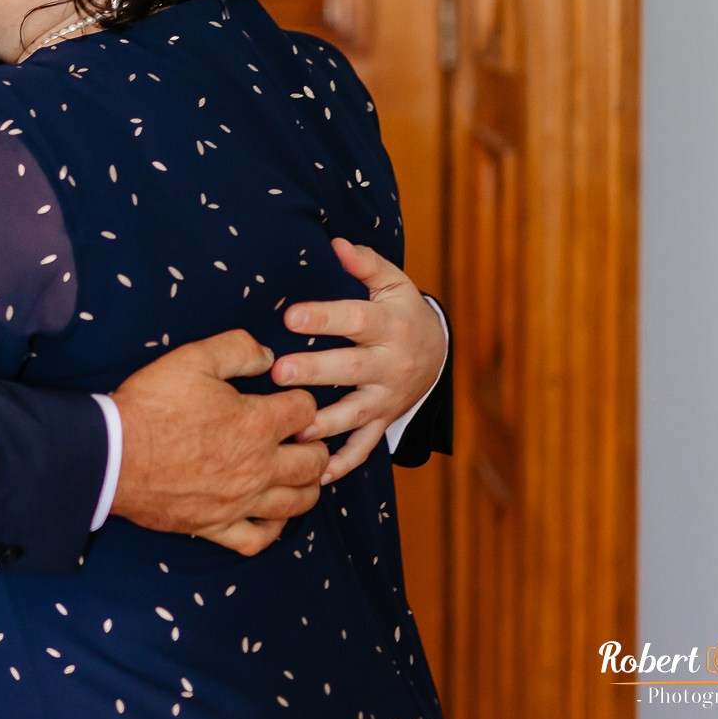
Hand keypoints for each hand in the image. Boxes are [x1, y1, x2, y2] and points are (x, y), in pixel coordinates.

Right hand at [108, 329, 326, 554]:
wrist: (113, 454)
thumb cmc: (152, 405)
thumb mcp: (193, 358)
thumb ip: (237, 349)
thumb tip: (267, 355)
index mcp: (257, 423)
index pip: (306, 410)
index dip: (302, 400)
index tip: (289, 399)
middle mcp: (259, 466)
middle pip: (314, 461)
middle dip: (316, 444)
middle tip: (302, 437)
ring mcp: (239, 500)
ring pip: (297, 502)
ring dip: (307, 486)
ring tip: (297, 473)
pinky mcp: (216, 524)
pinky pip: (258, 539)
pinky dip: (273, 530)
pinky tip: (270, 515)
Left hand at [274, 238, 447, 483]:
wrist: (437, 354)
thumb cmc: (400, 311)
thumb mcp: (392, 283)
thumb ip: (366, 264)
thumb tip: (337, 244)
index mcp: (391, 325)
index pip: (357, 320)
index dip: (325, 318)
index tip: (291, 316)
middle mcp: (391, 364)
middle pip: (352, 369)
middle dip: (317, 372)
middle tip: (280, 371)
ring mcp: (387, 397)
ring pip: (355, 413)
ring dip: (325, 423)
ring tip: (294, 428)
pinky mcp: (383, 421)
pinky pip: (364, 447)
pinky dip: (343, 463)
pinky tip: (317, 474)